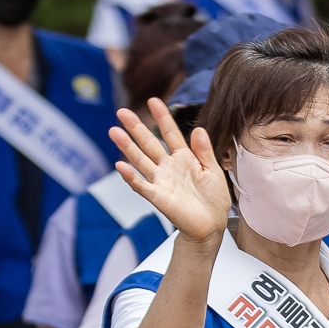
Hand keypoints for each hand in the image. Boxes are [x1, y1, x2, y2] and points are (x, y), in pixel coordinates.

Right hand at [109, 99, 231, 243]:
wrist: (212, 226)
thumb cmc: (213, 201)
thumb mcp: (214, 171)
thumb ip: (204, 151)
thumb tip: (198, 129)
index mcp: (184, 158)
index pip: (170, 134)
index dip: (162, 118)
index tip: (154, 101)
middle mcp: (169, 167)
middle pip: (149, 143)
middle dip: (136, 128)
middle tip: (122, 112)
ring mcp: (161, 181)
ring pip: (141, 160)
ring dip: (127, 147)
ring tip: (114, 131)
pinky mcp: (158, 197)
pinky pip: (141, 185)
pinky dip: (130, 176)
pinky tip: (120, 165)